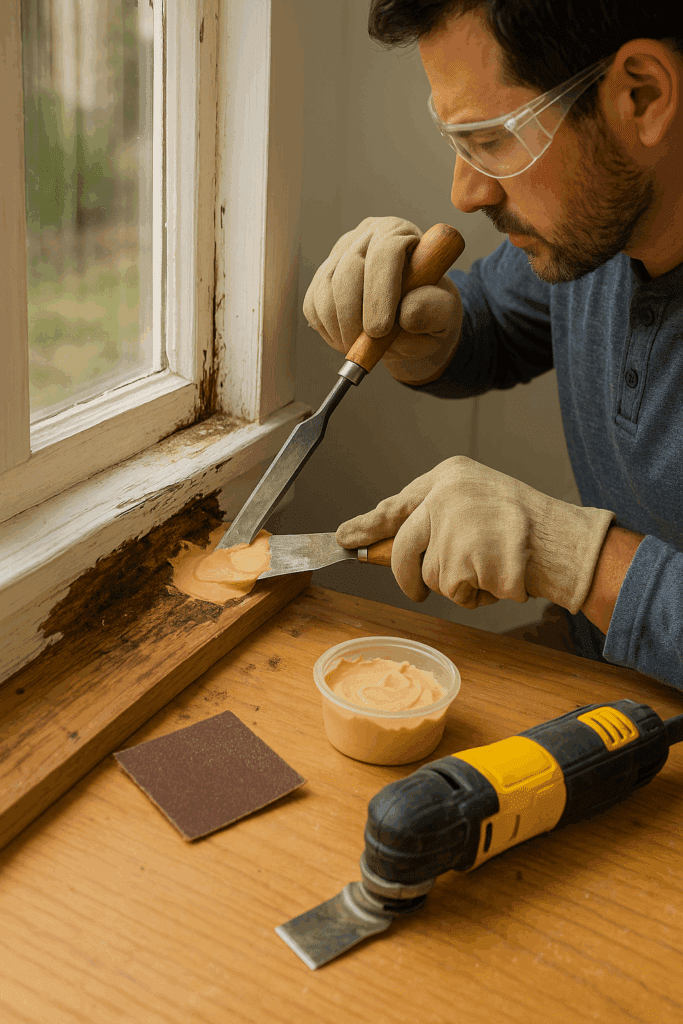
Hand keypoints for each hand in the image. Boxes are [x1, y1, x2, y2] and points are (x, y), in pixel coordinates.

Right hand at [303, 216, 463, 384]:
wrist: (411, 316)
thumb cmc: (429, 308)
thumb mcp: (444, 312)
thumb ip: (434, 310)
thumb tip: (408, 313)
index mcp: (401, 233)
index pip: (385, 252)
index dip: (379, 293)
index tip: (380, 331)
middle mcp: (366, 235)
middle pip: (349, 269)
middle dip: (354, 316)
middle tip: (365, 347)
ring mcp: (340, 254)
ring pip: (327, 288)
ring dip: (339, 326)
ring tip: (357, 347)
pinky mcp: (322, 276)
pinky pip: (314, 304)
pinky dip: (326, 329)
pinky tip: (346, 339)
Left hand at [335, 456, 615, 611]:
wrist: (566, 543)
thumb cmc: (527, 527)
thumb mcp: (477, 503)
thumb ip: (438, 517)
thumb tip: (389, 544)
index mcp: (449, 475)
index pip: (396, 505)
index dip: (367, 525)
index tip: (344, 538)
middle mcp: (446, 495)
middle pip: (402, 546)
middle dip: (405, 576)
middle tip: (416, 593)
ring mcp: (453, 526)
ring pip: (429, 574)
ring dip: (457, 584)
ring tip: (490, 567)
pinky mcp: (463, 558)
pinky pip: (453, 591)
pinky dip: (475, 596)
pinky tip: (498, 578)